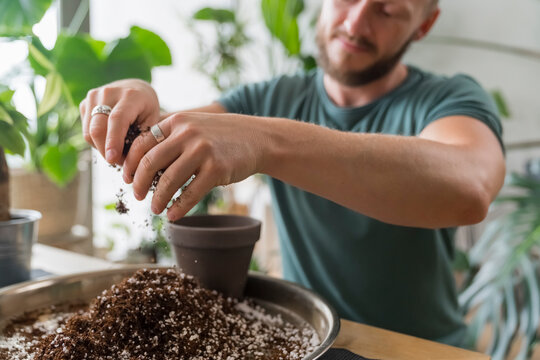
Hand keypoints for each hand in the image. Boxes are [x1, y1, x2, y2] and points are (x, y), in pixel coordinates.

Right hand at [79, 79, 160, 164]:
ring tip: (118, 152)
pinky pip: (86, 131)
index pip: (117, 120)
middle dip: (106, 151)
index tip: (113, 159)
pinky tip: (110, 141)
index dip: (113, 141)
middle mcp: (109, 93)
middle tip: (121, 163)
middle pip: (98, 128)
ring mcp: (94, 97)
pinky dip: (96, 142)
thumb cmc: (147, 109)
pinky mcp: (85, 103)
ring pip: (89, 132)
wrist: (135, 89)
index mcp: (130, 96)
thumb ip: (142, 139)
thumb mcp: (153, 121)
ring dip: (101, 148)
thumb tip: (130, 163)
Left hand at [122, 112, 266, 220]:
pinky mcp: (216, 169)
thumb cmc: (221, 136)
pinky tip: (173, 215)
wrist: (257, 138)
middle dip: (138, 184)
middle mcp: (187, 133)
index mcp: (176, 121)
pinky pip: (190, 193)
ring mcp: (202, 150)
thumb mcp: (194, 125)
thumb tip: (142, 165)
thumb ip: (171, 138)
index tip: (126, 179)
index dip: (130, 164)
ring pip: (168, 180)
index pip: (141, 143)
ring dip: (157, 199)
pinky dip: (178, 207)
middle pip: (150, 163)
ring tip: (155, 209)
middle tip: (136, 197)